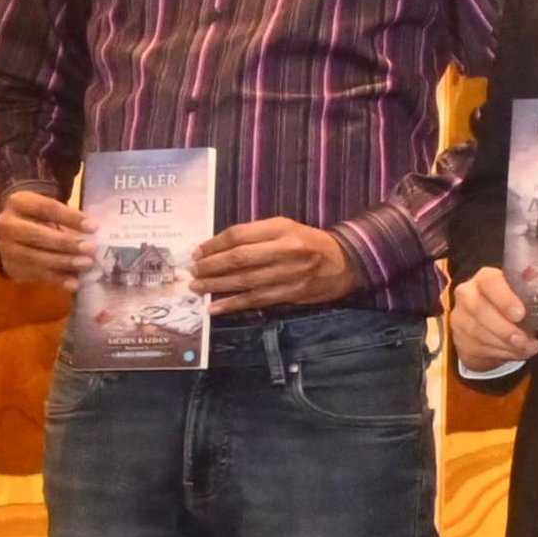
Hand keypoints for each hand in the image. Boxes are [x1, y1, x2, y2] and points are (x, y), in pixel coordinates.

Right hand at [0, 190, 93, 285]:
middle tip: (90, 249)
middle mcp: (6, 224)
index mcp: (19, 202)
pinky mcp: (11, 266)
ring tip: (85, 264)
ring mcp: (5, 247)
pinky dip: (56, 279)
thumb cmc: (43, 217)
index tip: (94, 227)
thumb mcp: (52, 210)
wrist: (19, 231)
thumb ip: (70, 218)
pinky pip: (34, 274)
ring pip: (32, 256)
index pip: (45, 208)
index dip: (70, 217)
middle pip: (35, 234)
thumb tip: (95, 231)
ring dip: (62, 262)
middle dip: (64, 243)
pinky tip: (74, 283)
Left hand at [193, 219, 355, 313]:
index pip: (239, 235)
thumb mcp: (285, 228)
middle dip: (211, 266)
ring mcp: (290, 274)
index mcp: (282, 228)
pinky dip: (232, 304)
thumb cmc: (308, 242)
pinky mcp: (291, 294)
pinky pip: (256, 300)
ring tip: (196, 288)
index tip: (196, 252)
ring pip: (245, 281)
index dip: (213, 244)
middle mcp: (287, 249)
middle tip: (192, 271)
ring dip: (216, 286)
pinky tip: (214, 308)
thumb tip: (215, 248)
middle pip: (240, 258)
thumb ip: (255, 236)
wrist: (345, 262)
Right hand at [449, 267, 537, 372]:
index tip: (520, 314)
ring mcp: (460, 318)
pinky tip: (515, 352)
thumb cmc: (510, 307)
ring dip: (507, 345)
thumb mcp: (521, 297)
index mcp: (485, 278)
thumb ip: (530, 296)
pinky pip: (478, 348)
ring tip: (527, 348)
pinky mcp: (459, 339)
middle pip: (480, 310)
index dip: (505, 299)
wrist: (489, 327)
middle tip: (526, 340)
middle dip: (506, 329)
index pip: (490, 281)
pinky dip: (501, 353)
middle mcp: (467, 294)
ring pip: (479, 333)